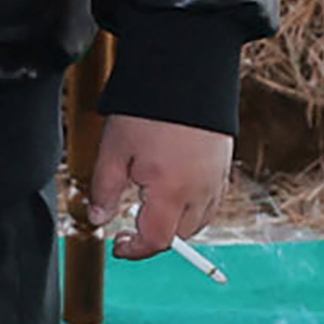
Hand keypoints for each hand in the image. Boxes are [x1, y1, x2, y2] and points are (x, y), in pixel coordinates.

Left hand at [87, 115, 232, 259]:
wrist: (187, 73)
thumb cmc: (149, 109)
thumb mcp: (115, 148)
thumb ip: (104, 189)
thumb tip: (99, 218)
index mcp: (171, 191)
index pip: (156, 240)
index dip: (135, 249)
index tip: (119, 243)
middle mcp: (199, 191)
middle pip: (179, 235)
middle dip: (154, 234)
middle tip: (131, 220)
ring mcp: (215, 179)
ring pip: (198, 221)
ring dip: (176, 223)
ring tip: (152, 203)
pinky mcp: (224, 166)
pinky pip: (212, 202)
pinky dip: (194, 207)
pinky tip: (175, 190)